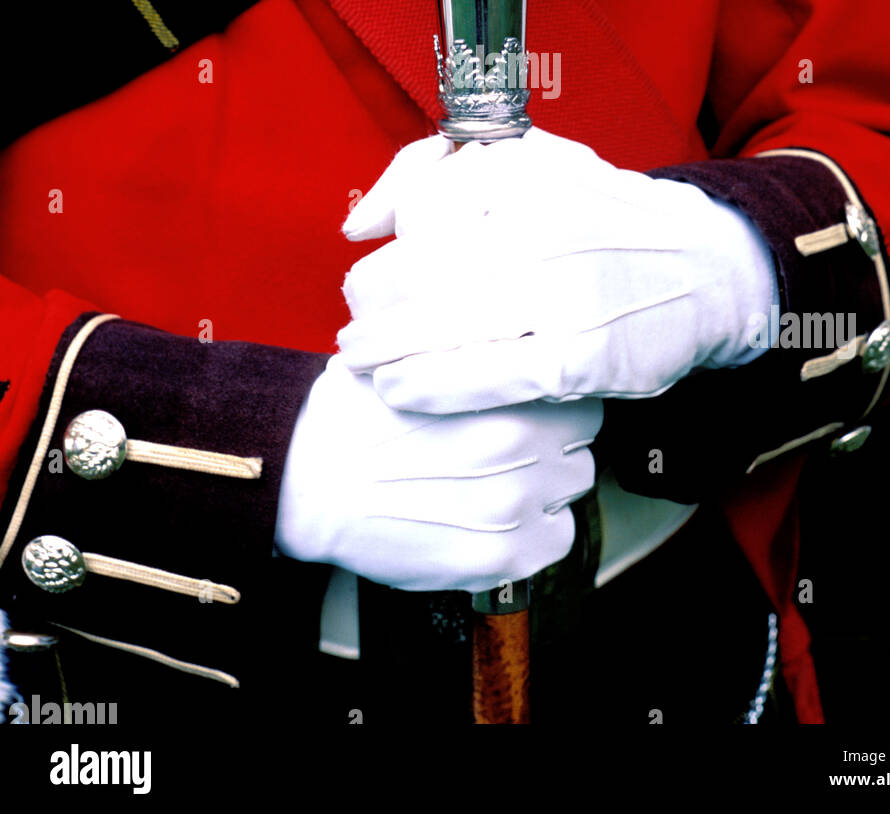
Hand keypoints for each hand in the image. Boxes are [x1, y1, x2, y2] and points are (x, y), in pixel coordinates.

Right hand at [275, 357, 600, 591]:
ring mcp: (517, 505)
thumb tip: (517, 337)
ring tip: (498, 482)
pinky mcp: (501, 556)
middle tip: (511, 446)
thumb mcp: (416, 353)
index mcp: (508, 391)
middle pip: (580, 444)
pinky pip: (555, 543)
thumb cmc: (354, 415)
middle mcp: (524, 447)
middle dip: (553, 443)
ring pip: (571, 490)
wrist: (306, 481)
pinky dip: (534, 533)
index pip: (579, 393)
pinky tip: (494, 518)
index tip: (536, 406)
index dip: (555, 400)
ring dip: (546, 486)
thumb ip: (476, 351)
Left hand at [338, 127, 776, 412]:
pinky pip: (489, 375)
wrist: (707, 268)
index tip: (363, 287)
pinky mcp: (582, 354)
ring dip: (388, 351)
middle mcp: (544, 227)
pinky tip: (402, 389)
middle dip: (374, 311)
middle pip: (424, 273)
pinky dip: (435, 385)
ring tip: (360, 364)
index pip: (421, 216)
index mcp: (526, 176)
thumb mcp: (529, 165)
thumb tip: (360, 224)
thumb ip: (432, 176)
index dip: (381, 261)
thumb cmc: (600, 218)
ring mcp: (565, 294)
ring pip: (449, 326)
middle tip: (351, 335)